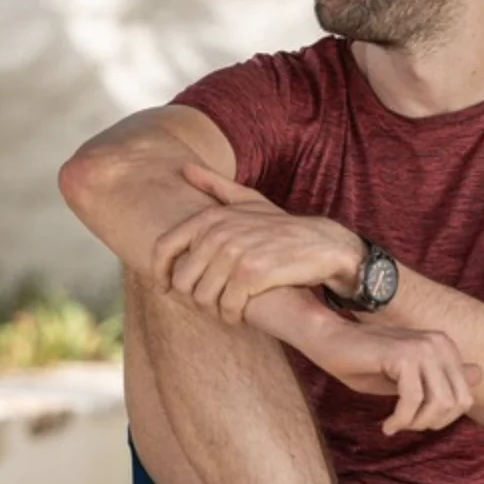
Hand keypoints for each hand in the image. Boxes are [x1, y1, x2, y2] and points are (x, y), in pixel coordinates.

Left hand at [153, 163, 362, 323]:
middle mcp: (218, 233)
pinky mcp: (252, 275)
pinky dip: (232, 317)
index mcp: (210, 217)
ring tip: (226, 309)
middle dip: (194, 298)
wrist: (324, 245)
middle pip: (182, 281)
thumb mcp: (248, 199)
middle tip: (211, 303)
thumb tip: (184, 167)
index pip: (163, 248)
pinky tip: (240, 315)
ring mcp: (234, 254)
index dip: (159, 273)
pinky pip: (227, 307)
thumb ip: (214, 184)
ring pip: (202, 298)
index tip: (165, 288)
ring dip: (213, 310)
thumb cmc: (281, 227)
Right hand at [316, 318, 482, 434]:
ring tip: (394, 425)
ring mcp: (423, 347)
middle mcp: (439, 343)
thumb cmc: (362, 361)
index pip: (464, 398)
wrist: (327, 339)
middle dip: (431, 423)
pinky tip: (386, 425)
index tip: (413, 422)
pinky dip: (400, 420)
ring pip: (438, 404)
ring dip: (415, 424)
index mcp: (444, 346)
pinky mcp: (404, 355)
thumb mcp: (406, 377)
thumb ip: (439, 379)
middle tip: (403, 425)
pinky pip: (412, 401)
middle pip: (457, 404)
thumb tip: (480, 374)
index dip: (441, 419)